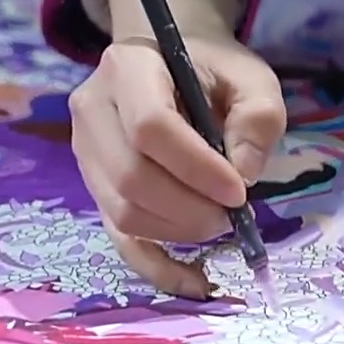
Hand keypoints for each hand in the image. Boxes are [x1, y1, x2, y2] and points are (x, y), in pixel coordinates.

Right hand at [69, 36, 285, 298]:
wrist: (170, 62)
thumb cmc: (213, 69)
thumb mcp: (251, 78)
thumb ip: (258, 118)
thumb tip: (242, 174)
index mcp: (127, 68)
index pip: (150, 128)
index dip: (196, 168)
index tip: (238, 190)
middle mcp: (92, 110)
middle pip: (131, 178)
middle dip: (190, 208)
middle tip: (233, 213)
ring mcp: (86, 153)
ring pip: (122, 212)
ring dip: (179, 231)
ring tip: (220, 221)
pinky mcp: (95, 188)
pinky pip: (119, 239)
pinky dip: (157, 266)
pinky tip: (196, 281)